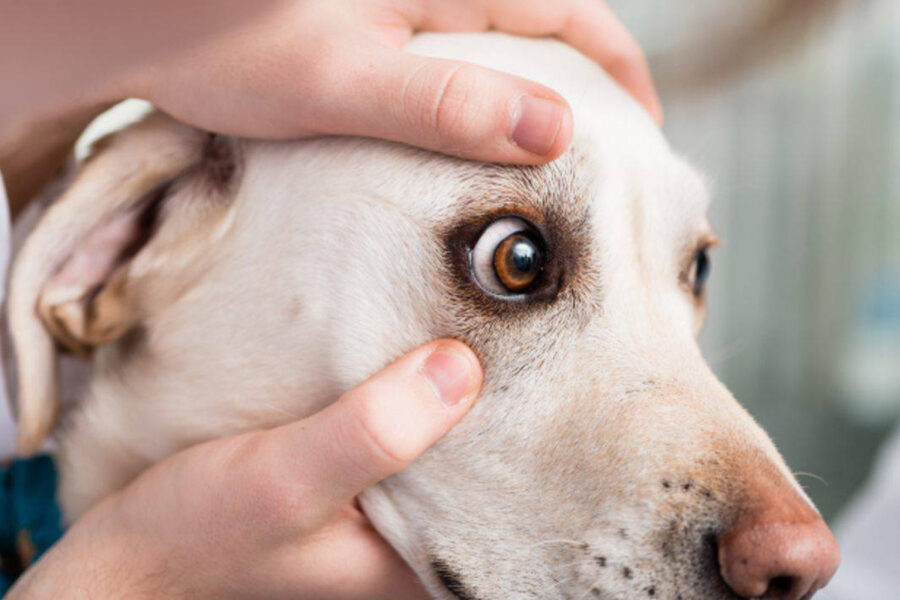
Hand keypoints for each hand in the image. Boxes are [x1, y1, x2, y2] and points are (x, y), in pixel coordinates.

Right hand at [8, 340, 482, 599]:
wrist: (130, 554)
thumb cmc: (198, 534)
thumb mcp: (288, 480)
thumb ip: (372, 431)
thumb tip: (461, 366)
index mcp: (419, 564)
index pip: (505, 488)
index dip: (524, 422)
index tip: (530, 355)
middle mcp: (412, 542)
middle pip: (477, 458)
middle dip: (487, 397)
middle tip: (503, 322)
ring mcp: (383, 512)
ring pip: (436, 439)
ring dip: (440, 388)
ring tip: (464, 322)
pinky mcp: (353, 483)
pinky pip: (396, 431)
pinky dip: (400, 391)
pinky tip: (403, 348)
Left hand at [132, 0, 660, 163]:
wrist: (152, 22)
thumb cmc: (230, 45)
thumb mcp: (341, 81)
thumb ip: (446, 102)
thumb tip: (556, 129)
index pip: (570, 11)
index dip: (620, 70)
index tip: (646, 131)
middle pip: (545, 23)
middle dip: (587, 83)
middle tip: (607, 155)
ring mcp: (408, 6)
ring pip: (503, 41)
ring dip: (538, 92)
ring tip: (552, 159)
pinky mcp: (381, 28)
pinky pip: (458, 57)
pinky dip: (486, 96)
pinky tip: (477, 139)